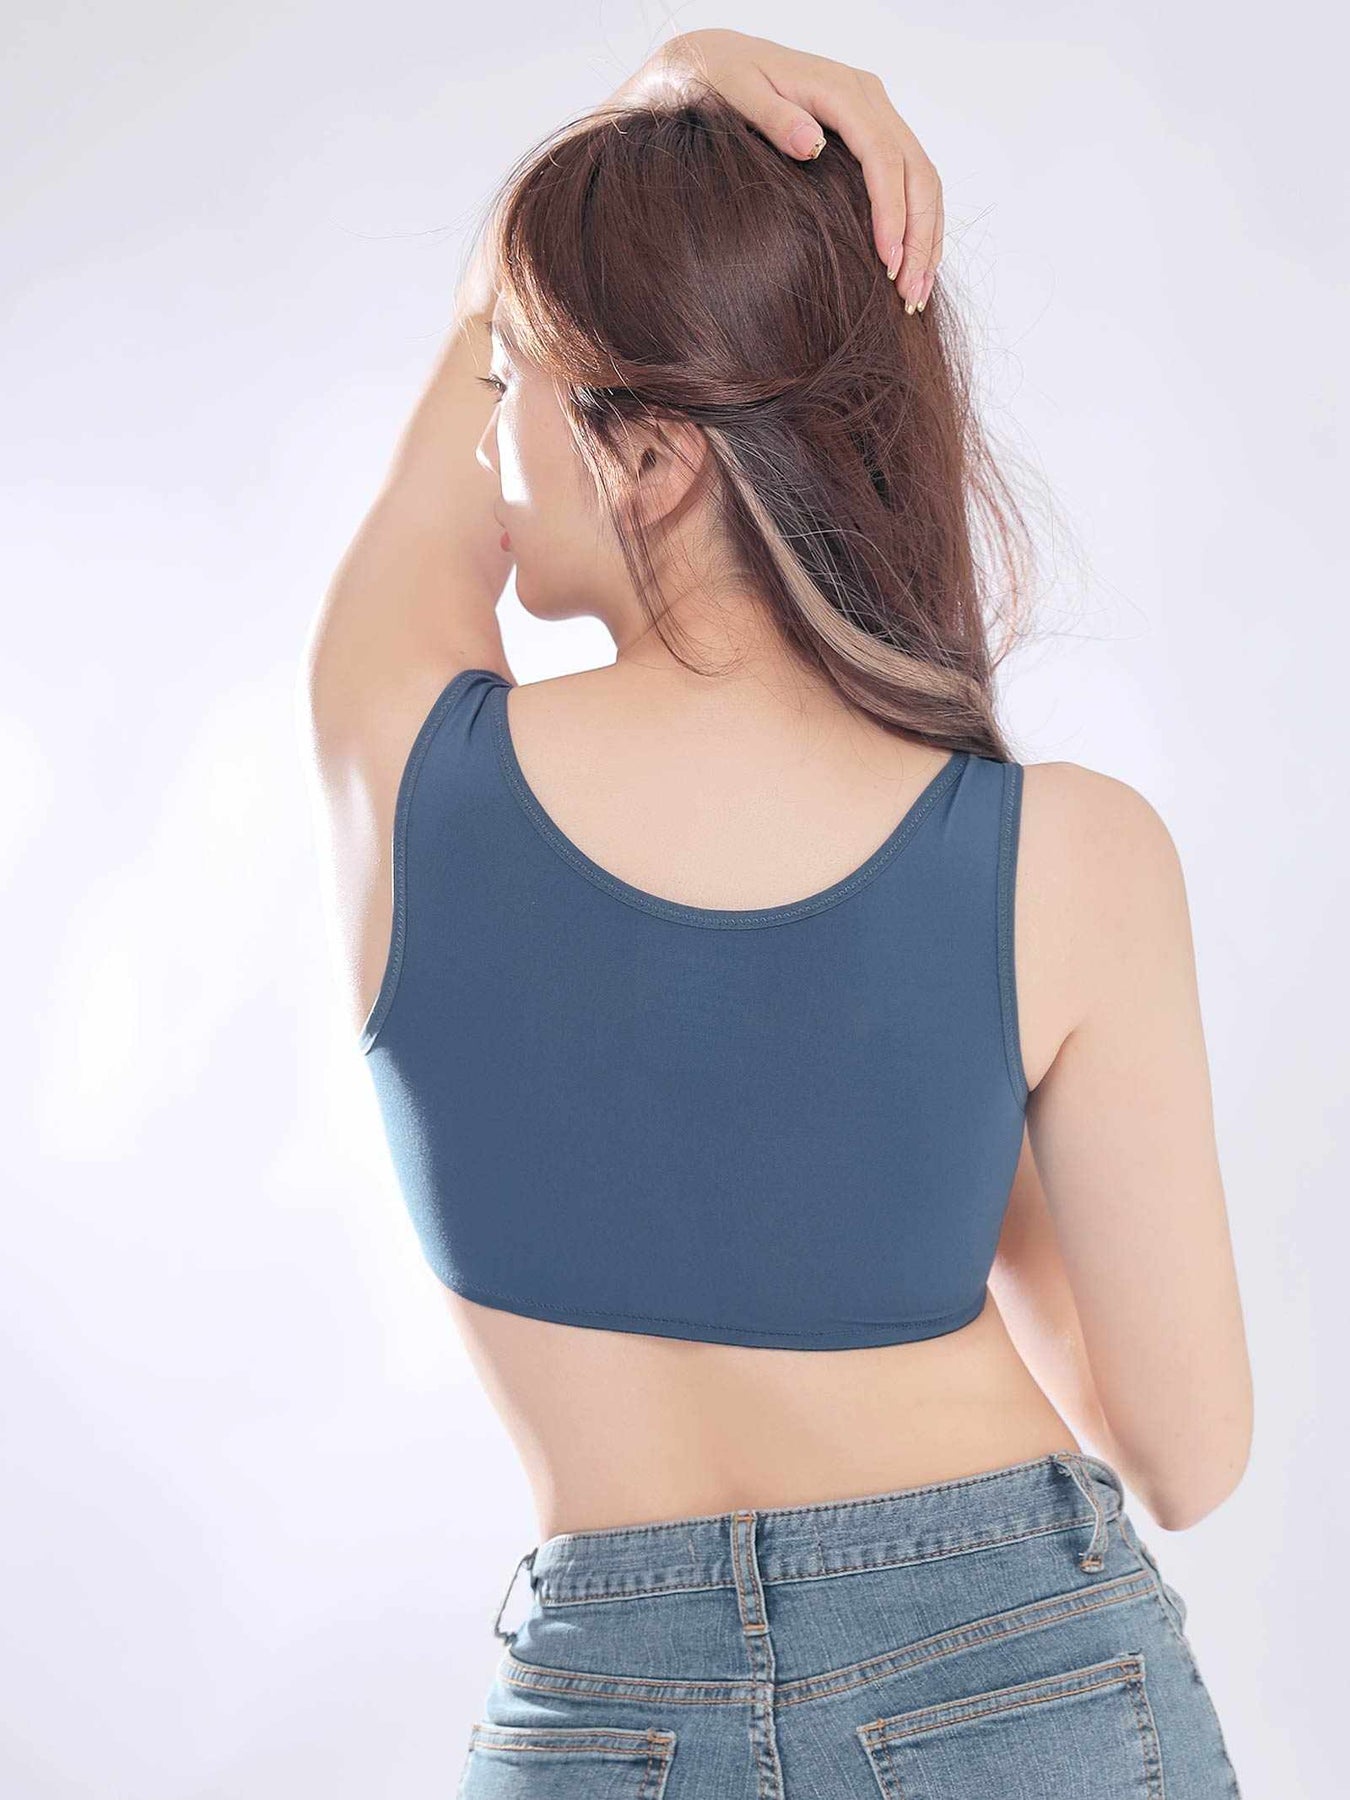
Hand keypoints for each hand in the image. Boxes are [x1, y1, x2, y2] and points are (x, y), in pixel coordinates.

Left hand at [608, 29, 942, 312]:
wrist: (714, 61)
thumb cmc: (718, 81)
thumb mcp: (735, 93)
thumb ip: (772, 117)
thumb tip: (812, 146)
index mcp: (841, 90)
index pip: (883, 156)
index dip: (891, 212)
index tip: (887, 262)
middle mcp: (868, 97)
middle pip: (916, 170)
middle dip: (919, 236)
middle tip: (910, 294)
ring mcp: (874, 112)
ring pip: (922, 176)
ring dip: (927, 236)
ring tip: (916, 292)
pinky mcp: (871, 129)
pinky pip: (910, 177)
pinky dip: (917, 222)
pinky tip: (911, 263)